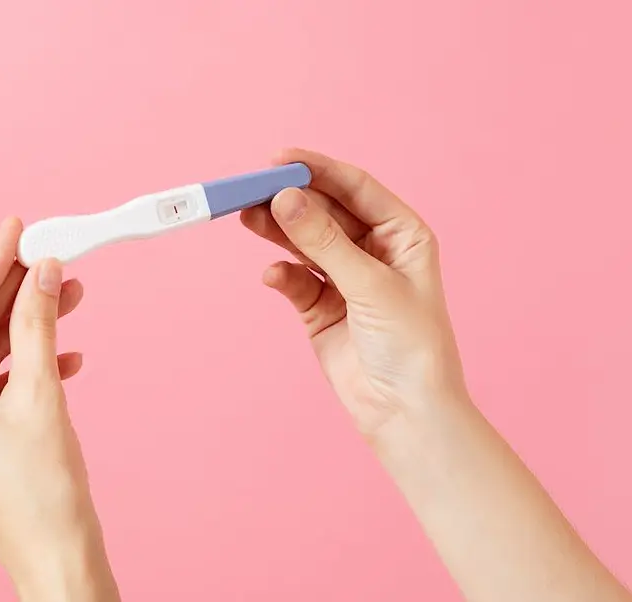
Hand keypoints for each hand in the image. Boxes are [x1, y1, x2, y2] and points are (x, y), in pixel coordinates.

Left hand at [0, 218, 118, 600]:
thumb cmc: (43, 496)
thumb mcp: (42, 395)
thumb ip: (37, 326)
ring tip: (69, 295)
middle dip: (16, 293)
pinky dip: (29, 364)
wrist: (57, 560)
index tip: (16, 226)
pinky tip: (66, 352)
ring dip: (28, 326)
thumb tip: (43, 272)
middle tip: (52, 254)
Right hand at [240, 148, 467, 439]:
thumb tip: (284, 198)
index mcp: (402, 234)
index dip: (317, 170)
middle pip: (323, 212)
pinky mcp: (321, 308)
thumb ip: (323, 241)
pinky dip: (282, 275)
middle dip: (290, 200)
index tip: (279, 159)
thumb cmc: (411, 346)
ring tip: (247, 218)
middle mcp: (374, 251)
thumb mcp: (369, 285)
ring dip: (277, 231)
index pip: (355, 188)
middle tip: (252, 190)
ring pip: (303, 242)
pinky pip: (295, 280)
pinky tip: (273, 276)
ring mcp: (345, 280)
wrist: (405, 412)